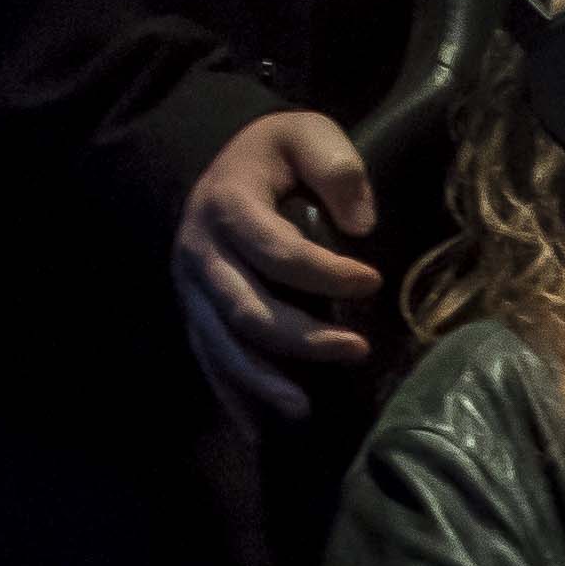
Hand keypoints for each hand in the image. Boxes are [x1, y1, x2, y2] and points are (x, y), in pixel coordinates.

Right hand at [174, 107, 388, 431]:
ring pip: (222, 344)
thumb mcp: (307, 134)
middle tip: (357, 349)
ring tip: (305, 409)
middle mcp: (200, 251)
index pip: (275, 249)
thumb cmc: (276, 155)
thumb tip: (361, 223)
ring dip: (263, 381)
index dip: (325, 271)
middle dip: (301, 337)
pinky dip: (233, 396)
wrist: (223, 163)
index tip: (373, 282)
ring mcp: (191, 288)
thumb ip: (337, 167)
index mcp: (228, 205)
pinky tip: (259, 431)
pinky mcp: (195, 313)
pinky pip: (208, 360)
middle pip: (246, 308)